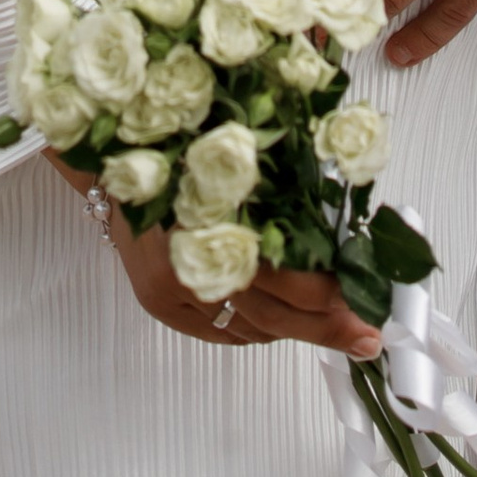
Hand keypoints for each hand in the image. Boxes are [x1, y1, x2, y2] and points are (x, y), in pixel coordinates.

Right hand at [50, 159, 377, 355]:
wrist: (108, 153)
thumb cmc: (179, 141)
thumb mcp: (242, 155)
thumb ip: (287, 193)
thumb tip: (343, 229)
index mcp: (217, 220)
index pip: (289, 282)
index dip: (333, 297)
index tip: (368, 303)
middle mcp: (190, 264)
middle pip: (275, 316)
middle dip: (327, 327)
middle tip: (366, 335)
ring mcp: (171, 291)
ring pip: (250, 329)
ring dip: (293, 328)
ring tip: (330, 324)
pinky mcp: (158, 304)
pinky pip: (221, 332)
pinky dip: (255, 328)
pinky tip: (278, 319)